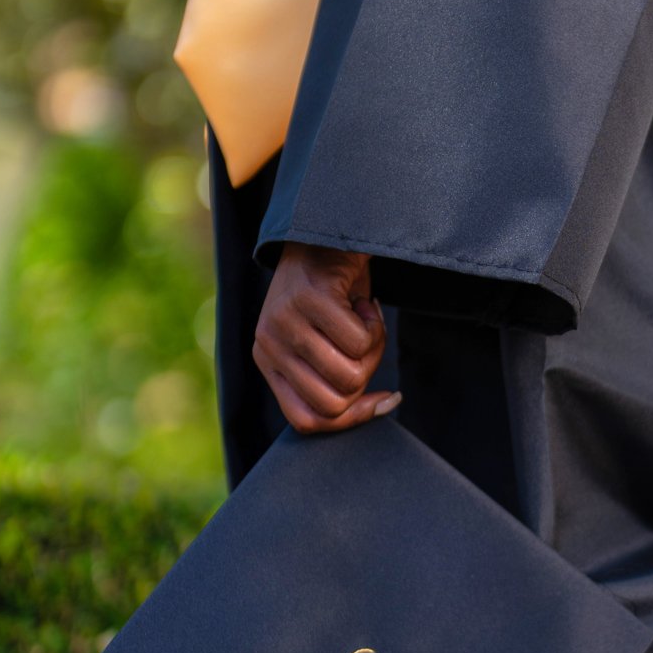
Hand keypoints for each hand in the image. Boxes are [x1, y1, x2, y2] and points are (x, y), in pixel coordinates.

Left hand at [253, 244, 398, 434]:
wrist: (328, 231)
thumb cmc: (333, 292)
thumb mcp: (325, 340)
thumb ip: (335, 376)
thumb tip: (383, 407)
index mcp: (267, 361)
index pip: (305, 420)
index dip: (351, 418)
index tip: (384, 399)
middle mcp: (268, 345)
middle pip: (333, 402)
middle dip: (366, 379)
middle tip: (368, 345)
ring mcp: (284, 322)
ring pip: (350, 374)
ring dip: (373, 350)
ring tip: (366, 320)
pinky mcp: (307, 299)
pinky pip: (358, 341)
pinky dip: (375, 324)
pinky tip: (363, 301)